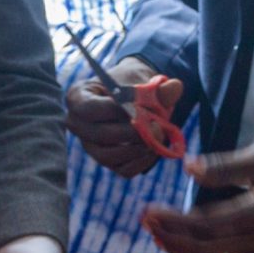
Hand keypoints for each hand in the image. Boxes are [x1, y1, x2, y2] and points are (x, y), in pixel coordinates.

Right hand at [65, 59, 181, 177]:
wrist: (135, 100)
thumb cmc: (133, 88)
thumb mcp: (143, 83)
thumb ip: (159, 87)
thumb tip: (176, 87)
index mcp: (78, 97)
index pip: (89, 109)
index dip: (114, 111)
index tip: (140, 108)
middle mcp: (77, 124)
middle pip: (100, 135)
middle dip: (132, 133)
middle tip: (157, 127)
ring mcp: (90, 146)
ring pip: (109, 156)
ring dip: (137, 148)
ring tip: (158, 135)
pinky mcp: (107, 161)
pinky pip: (123, 169)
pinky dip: (142, 161)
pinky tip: (155, 147)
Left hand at [143, 145, 253, 252]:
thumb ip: (224, 166)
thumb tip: (188, 167)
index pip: (205, 224)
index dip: (174, 220)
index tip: (149, 210)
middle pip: (205, 247)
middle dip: (171, 236)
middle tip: (145, 222)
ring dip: (183, 252)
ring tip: (158, 236)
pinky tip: (186, 249)